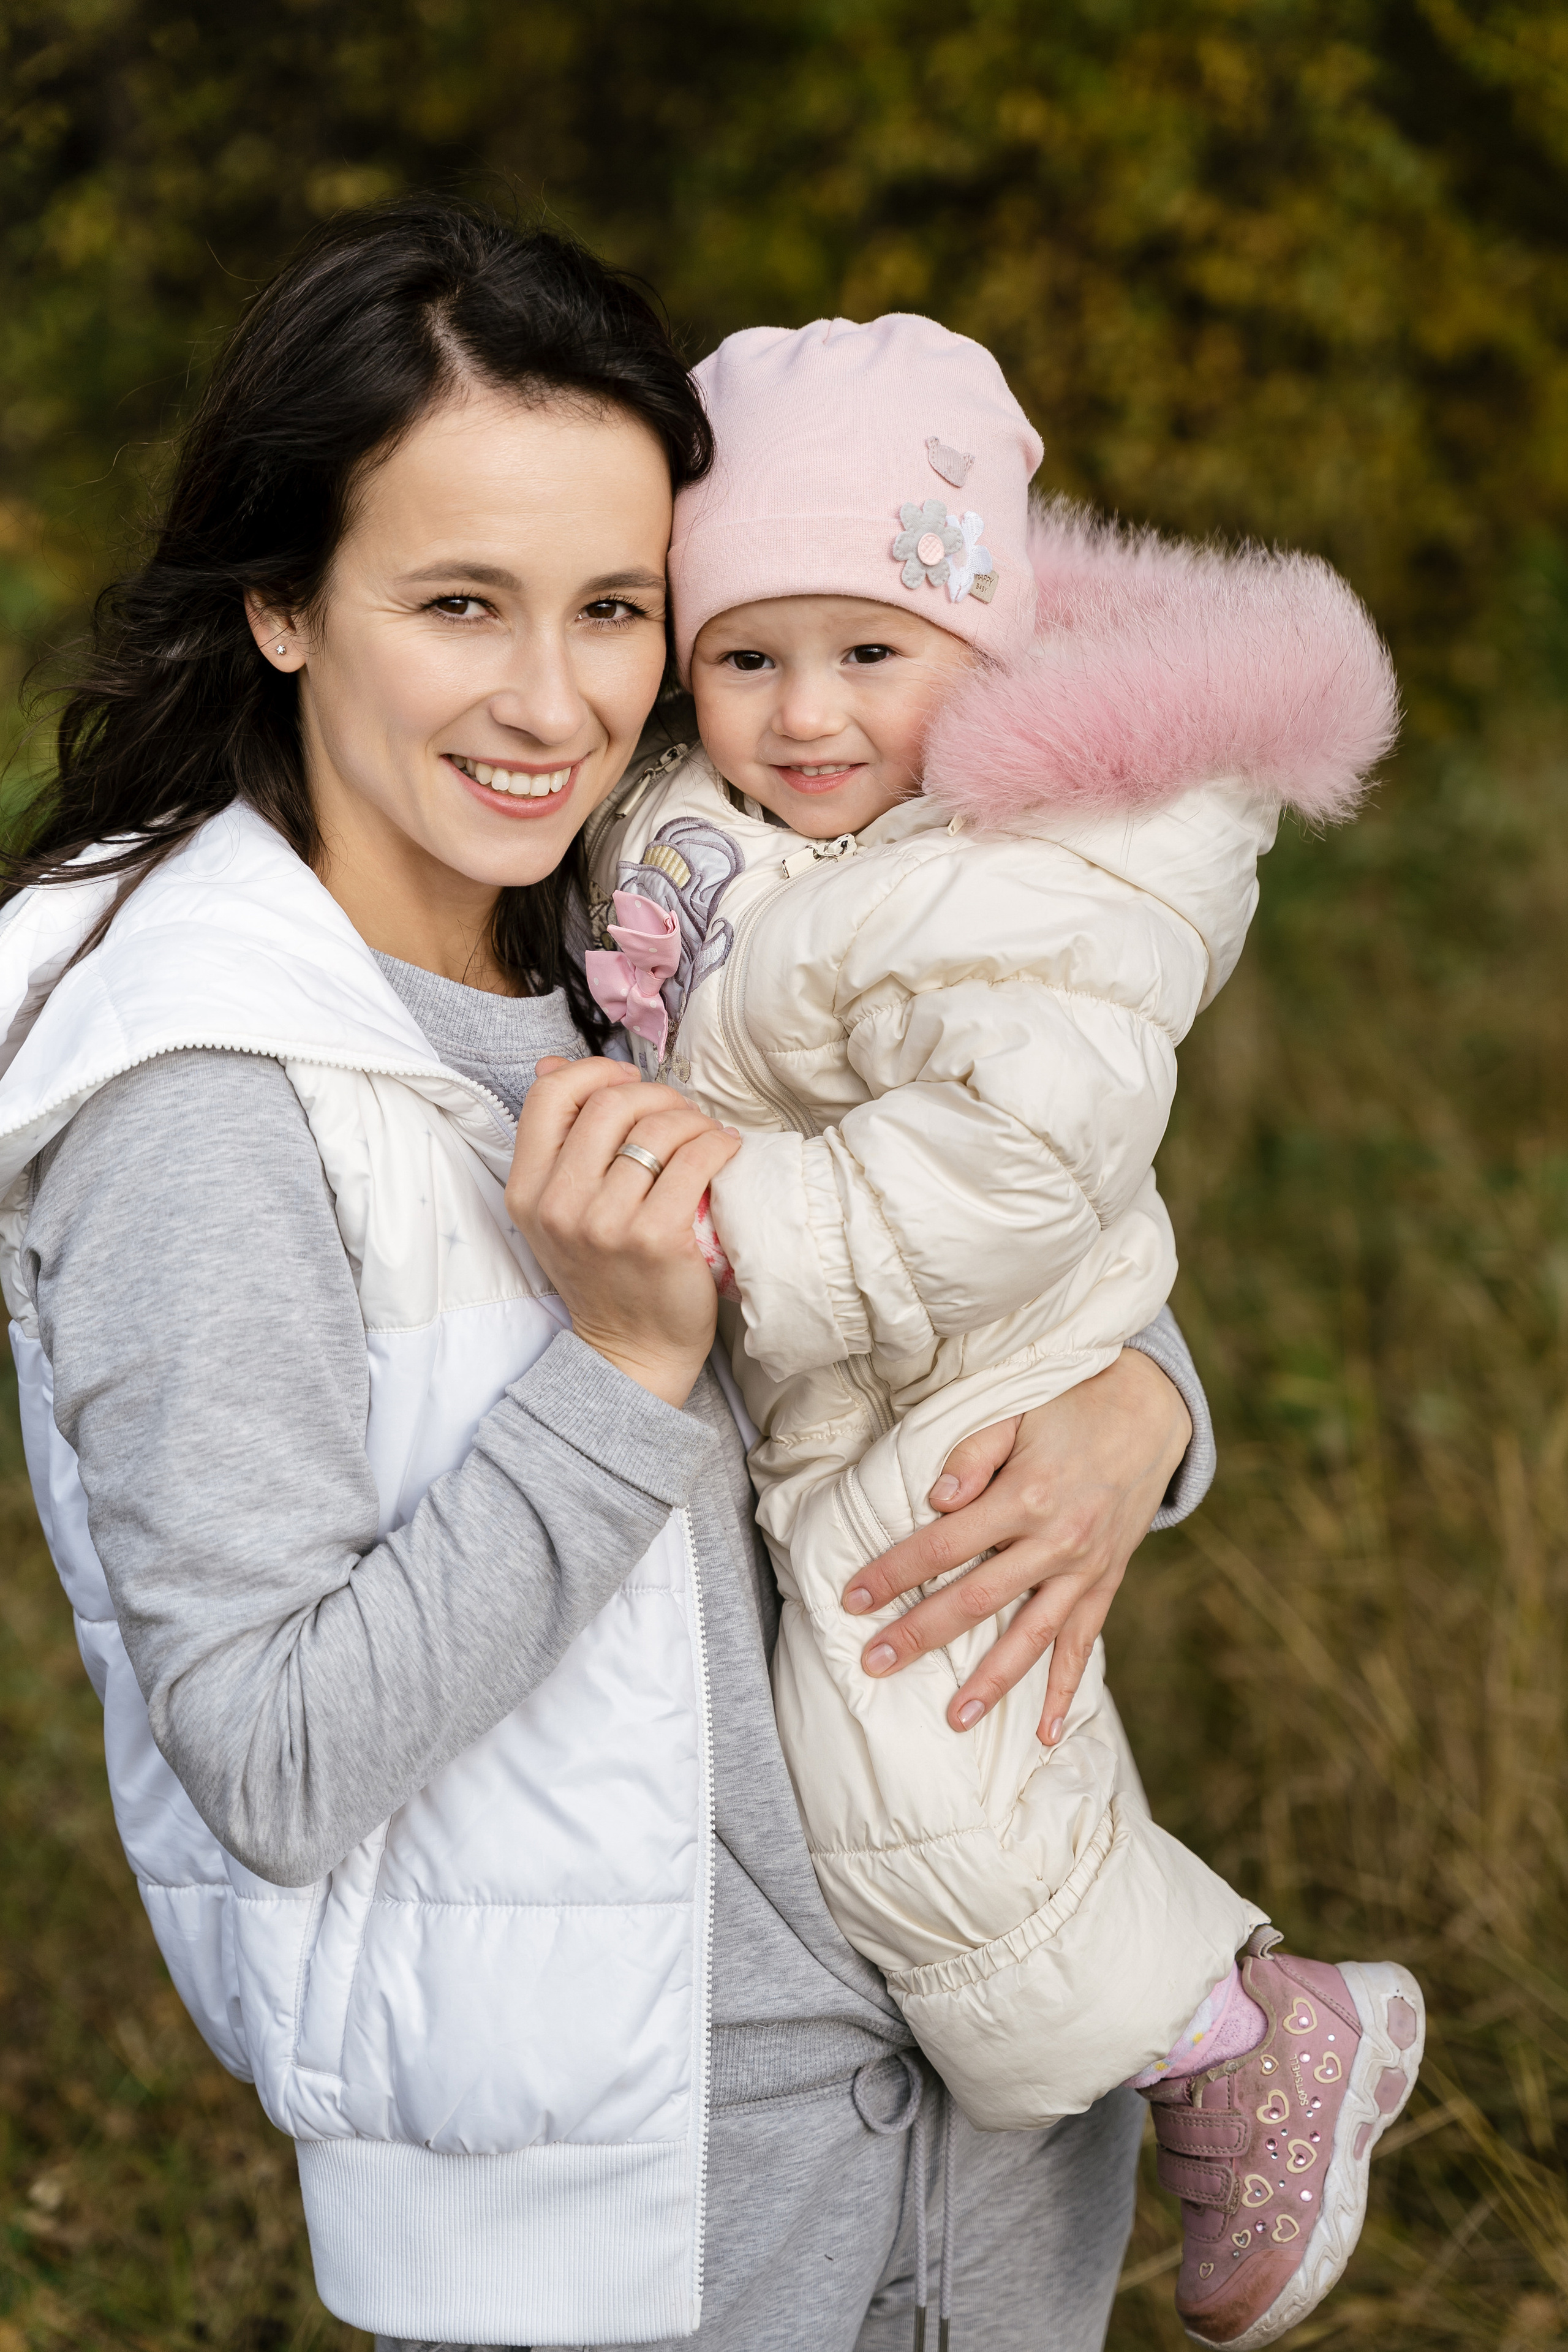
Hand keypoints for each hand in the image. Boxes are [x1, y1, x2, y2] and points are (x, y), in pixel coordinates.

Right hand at [508, 1057, 740, 1406]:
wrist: (631, 1352)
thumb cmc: (604, 1275)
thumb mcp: (558, 1211)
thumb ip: (557, 1142)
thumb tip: (552, 1063)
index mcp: (528, 1190)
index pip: (550, 1094)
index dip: (594, 1073)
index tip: (627, 1084)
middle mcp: (559, 1204)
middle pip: (610, 1102)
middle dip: (656, 1095)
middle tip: (680, 1115)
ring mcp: (606, 1223)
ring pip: (657, 1128)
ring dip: (693, 1120)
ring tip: (706, 1135)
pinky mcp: (656, 1238)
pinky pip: (696, 1159)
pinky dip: (719, 1143)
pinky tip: (727, 1151)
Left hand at [842, 1349, 1192, 1741]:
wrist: (1149, 1410)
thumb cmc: (1068, 1406)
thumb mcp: (1015, 1413)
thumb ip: (971, 1455)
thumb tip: (935, 1501)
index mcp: (1026, 1496)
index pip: (943, 1546)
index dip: (894, 1573)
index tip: (853, 1599)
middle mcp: (1057, 1540)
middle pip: (976, 1599)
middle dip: (921, 1634)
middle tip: (875, 1664)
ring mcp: (1085, 1567)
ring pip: (1031, 1635)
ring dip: (991, 1681)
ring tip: (955, 1719)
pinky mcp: (1107, 1581)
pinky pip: (1084, 1643)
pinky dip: (1064, 1689)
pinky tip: (1045, 1731)